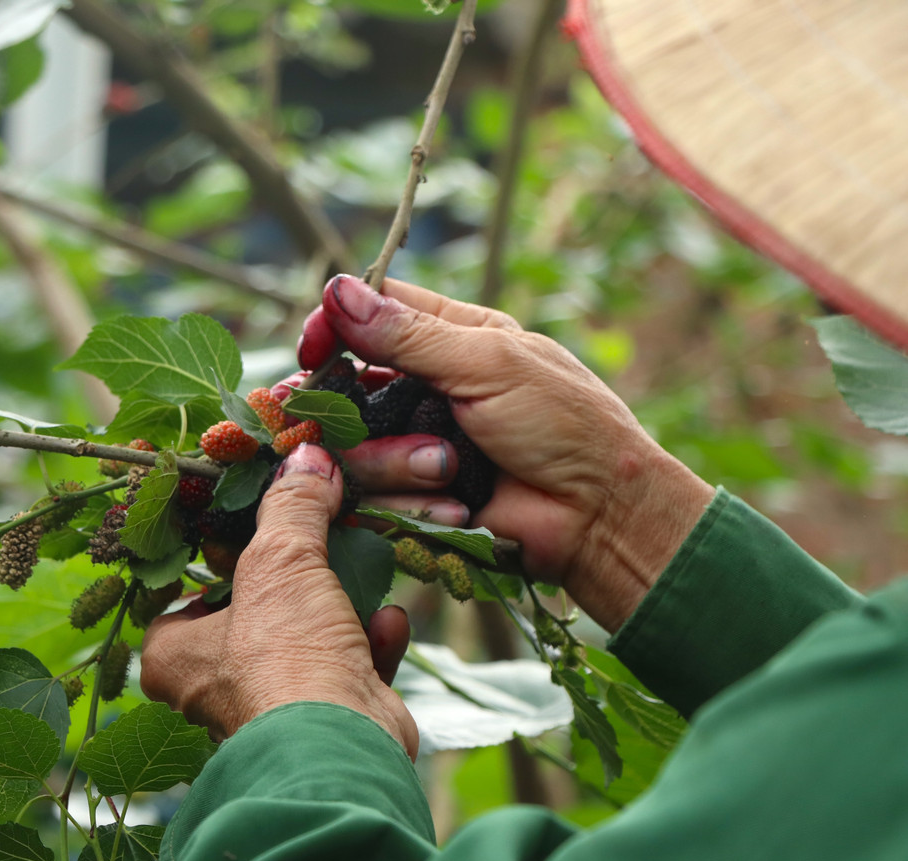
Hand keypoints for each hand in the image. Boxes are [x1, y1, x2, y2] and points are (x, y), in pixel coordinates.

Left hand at [140, 443, 419, 757]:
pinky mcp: (326, 723)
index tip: (257, 525)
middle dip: (297, 580)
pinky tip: (388, 623)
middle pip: (256, 611)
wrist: (341, 748)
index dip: (220, 556)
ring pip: (307, 640)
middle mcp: (214, 688)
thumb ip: (291, 506)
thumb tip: (306, 456)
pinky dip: (370, 645)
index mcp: (173, 656)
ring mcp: (273, 708)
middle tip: (322, 540)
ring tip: (364, 573)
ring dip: (342, 609)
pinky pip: (348, 671)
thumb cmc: (283, 657)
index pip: (185, 593)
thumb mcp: (281, 559)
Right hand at [298, 274, 714, 631]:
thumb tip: (338, 291)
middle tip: (349, 424)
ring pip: (354, 446)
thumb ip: (409, 334)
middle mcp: (426, 387)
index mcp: (452, 337)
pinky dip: (410, 502)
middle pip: (347, 386)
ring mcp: (417, 444)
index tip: (312, 346)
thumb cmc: (563, 426)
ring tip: (446, 467)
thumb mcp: (488, 364)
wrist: (599, 518)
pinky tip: (454, 502)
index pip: (372, 312)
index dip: (334, 325)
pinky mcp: (416, 497)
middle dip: (350, 410)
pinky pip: (376, 498)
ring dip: (394, 461)